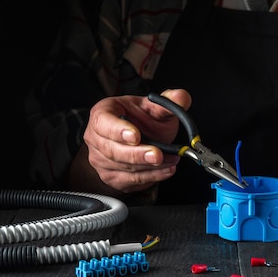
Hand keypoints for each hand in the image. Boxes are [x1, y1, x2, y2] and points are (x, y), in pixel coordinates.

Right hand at [73, 89, 191, 194]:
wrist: (133, 142)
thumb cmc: (139, 121)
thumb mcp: (153, 108)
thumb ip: (167, 102)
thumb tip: (180, 97)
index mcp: (104, 113)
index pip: (103, 122)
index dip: (118, 130)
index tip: (135, 135)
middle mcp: (97, 137)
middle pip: (113, 150)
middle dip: (138, 154)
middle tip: (157, 154)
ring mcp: (101, 160)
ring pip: (124, 167)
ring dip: (150, 166)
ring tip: (171, 159)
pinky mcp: (112, 177)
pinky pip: (132, 180)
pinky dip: (153, 176)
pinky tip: (167, 169)